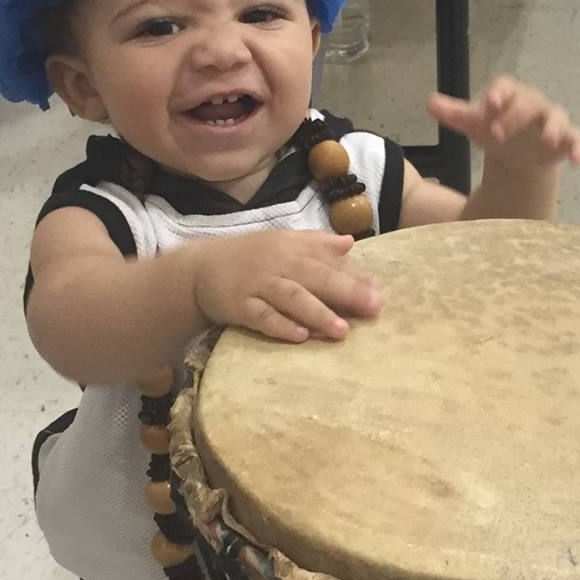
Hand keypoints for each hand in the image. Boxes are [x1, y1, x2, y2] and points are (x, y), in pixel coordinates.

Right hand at [193, 230, 380, 344]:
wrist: (199, 269)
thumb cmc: (250, 258)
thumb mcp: (282, 243)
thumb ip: (316, 244)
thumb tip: (350, 243)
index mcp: (291, 247)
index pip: (327, 260)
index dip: (354, 275)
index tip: (380, 292)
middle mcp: (276, 264)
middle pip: (314, 277)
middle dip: (345, 291)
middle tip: (373, 307)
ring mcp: (256, 285)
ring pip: (290, 298)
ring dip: (317, 312)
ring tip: (342, 330)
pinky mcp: (238, 306)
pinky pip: (261, 317)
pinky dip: (280, 326)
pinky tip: (300, 336)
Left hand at [430, 76, 579, 177]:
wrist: (516, 155)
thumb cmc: (496, 130)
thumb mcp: (474, 124)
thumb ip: (455, 114)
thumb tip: (430, 102)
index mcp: (510, 95)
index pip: (506, 86)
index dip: (499, 93)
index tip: (490, 103)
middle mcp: (534, 104)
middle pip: (528, 103)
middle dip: (515, 116)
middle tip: (497, 133)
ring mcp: (552, 122)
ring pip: (557, 118)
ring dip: (554, 127)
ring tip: (548, 139)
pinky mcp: (567, 141)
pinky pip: (578, 140)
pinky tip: (577, 161)